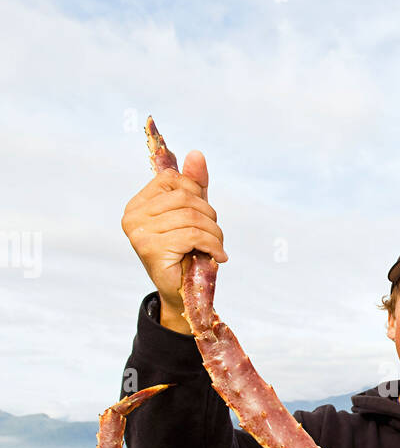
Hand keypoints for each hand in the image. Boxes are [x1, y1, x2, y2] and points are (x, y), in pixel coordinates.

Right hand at [121, 151, 226, 315]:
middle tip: (216, 236)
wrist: (181, 293)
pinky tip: (218, 257)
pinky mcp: (150, 249)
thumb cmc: (186, 252)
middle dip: (209, 216)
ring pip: (191, 217)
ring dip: (214, 233)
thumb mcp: (192, 215)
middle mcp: (132, 217)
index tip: (205, 215)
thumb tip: (197, 153)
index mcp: (138, 204)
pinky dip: (213, 245)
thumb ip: (193, 185)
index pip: (171, 181)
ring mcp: (138, 233)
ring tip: (218, 247)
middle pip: (184, 198)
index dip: (197, 193)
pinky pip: (192, 235)